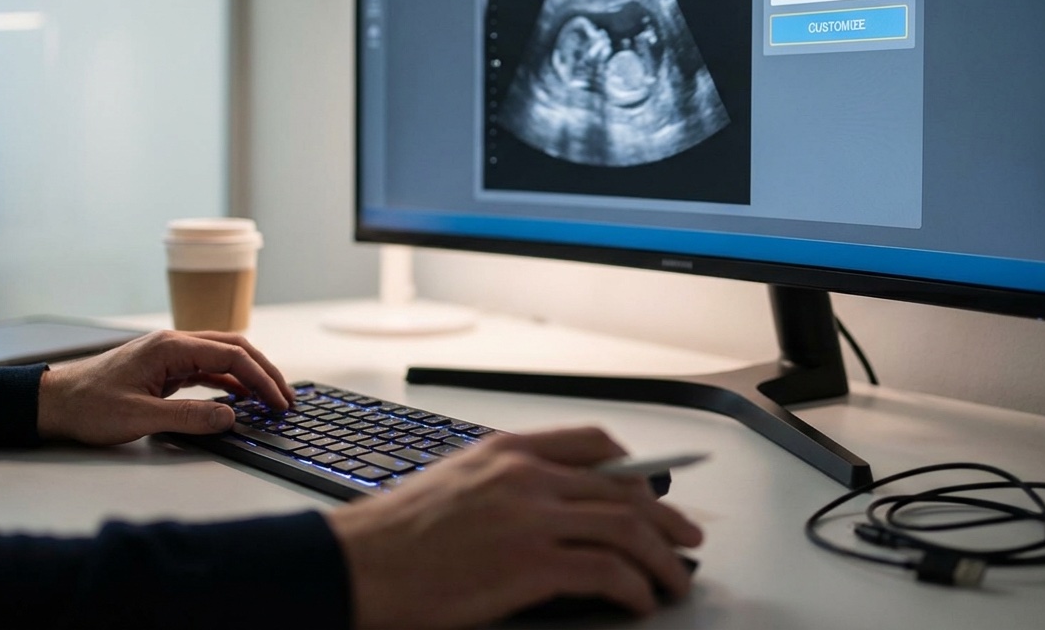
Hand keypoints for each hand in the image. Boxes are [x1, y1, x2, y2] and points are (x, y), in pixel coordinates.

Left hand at [36, 330, 293, 444]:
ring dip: (249, 375)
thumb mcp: (140, 417)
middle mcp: (173, 343)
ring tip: (271, 399)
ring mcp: (169, 355)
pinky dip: (229, 381)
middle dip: (264, 372)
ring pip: (222, 356)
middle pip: (234, 348)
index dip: (261, 379)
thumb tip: (231, 416)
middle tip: (286, 398)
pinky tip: (240, 398)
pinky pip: (207, 369)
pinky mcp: (164, 369)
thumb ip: (189, 417)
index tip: (279, 402)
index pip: (231, 355)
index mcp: (170, 347)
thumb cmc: (88, 406)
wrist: (53, 402)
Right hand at [326, 427, 703, 629]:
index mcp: (507, 451)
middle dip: (666, 517)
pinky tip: (637, 600)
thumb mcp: (455, 483)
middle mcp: (527, 476)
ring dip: (662, 559)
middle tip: (687, 538)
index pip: (593, 443)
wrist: (357, 564)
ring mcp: (531, 518)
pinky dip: (633, 588)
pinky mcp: (530, 565)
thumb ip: (507, 484)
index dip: (636, 467)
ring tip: (673, 580)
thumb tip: (554, 506)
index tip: (655, 486)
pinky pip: (606, 572)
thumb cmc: (394, 534)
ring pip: (627, 529)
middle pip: (623, 489)